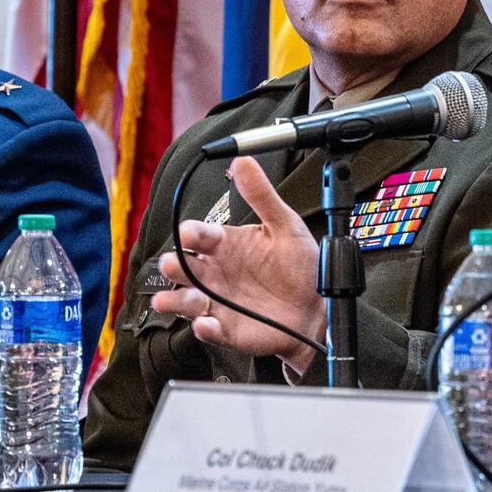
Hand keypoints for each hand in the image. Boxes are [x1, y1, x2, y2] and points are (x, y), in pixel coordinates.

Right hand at [150, 157, 322, 365]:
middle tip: (173, 264)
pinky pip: (208, 331)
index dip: (190, 234)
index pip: (198, 236)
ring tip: (181, 299)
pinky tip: (206, 325)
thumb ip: (262, 195)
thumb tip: (243, 160)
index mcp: (225, 245)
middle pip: (181, 268)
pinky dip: (203, 329)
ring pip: (185, 301)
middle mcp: (214, 273)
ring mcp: (218, 301)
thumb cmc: (300, 264)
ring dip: (178, 301)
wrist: (318, 304)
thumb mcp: (285, 225)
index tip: (190, 234)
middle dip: (173, 266)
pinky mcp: (227, 329)